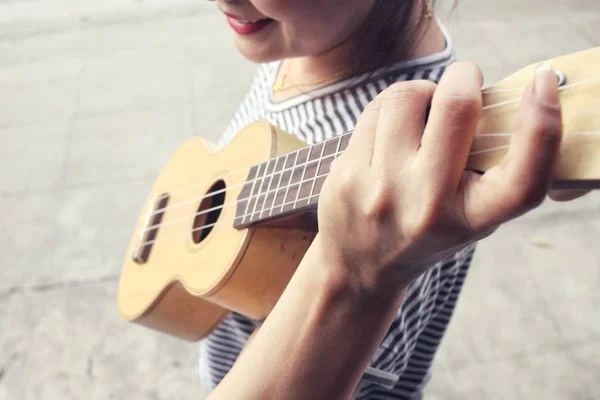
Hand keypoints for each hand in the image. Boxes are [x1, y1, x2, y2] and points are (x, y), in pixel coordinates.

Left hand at [317, 62, 562, 292]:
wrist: (360, 266)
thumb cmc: (429, 231)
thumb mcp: (474, 216)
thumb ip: (496, 171)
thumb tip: (517, 96)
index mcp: (471, 219)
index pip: (522, 177)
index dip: (544, 122)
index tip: (542, 81)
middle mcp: (425, 203)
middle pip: (455, 108)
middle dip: (464, 78)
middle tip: (465, 81)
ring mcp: (379, 187)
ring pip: (404, 96)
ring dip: (421, 93)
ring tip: (422, 113)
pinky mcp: (345, 173)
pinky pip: (373, 111)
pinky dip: (390, 109)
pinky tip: (391, 132)